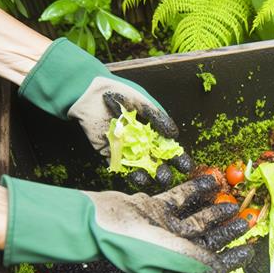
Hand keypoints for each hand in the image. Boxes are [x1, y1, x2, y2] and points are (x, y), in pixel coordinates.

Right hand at [2, 174, 252, 272]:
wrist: (95, 221)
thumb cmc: (130, 244)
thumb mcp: (169, 255)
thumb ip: (197, 261)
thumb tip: (222, 271)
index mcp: (174, 268)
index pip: (210, 266)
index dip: (232, 259)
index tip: (250, 249)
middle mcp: (171, 250)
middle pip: (206, 240)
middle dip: (228, 232)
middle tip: (247, 221)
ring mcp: (162, 229)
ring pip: (196, 219)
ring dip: (214, 211)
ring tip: (232, 201)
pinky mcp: (154, 209)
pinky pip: (180, 199)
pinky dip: (195, 191)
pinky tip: (211, 182)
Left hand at [18, 38, 194, 184]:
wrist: (88, 94)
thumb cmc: (117, 92)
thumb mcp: (141, 101)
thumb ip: (157, 117)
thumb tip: (174, 134)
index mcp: (153, 130)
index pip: (169, 148)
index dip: (178, 158)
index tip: (186, 167)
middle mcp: (142, 142)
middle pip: (157, 161)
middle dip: (165, 170)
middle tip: (168, 176)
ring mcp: (127, 149)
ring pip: (141, 167)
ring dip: (149, 175)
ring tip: (156, 180)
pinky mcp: (111, 154)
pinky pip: (123, 167)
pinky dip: (131, 174)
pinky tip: (138, 178)